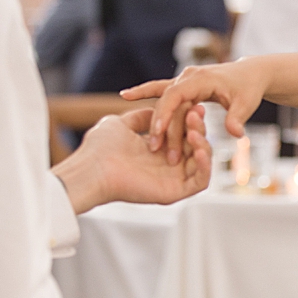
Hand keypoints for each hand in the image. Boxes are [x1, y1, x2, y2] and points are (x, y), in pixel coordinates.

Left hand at [52, 106, 210, 213]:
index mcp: (157, 150)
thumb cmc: (99, 147)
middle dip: (199, 127)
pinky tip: (198, 150)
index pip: (183, 133)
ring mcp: (173, 179)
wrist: (92, 168)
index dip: (190, 120)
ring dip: (205, 144)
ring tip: (195, 132)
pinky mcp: (175, 192)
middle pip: (196, 146)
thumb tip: (156, 109)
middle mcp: (168, 166)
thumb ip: (140, 117)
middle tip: (196, 114)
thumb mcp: (121, 124)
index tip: (193, 105)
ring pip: (203, 162)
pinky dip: (205, 165)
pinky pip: (201, 181)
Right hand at [121, 58, 269, 162]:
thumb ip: (237, 118)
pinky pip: (161, 90)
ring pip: (162, 98)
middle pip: (167, 100)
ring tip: (143, 138)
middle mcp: (189, 77)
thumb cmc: (248, 89)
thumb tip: (236, 134)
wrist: (250, 73)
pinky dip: (144, 92)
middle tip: (154, 147)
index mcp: (201, 79)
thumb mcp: (246, 104)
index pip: (177, 95)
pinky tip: (125, 95)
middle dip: (160, 124)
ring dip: (153, 117)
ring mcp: (184, 79)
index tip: (157, 132)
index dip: (166, 113)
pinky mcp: (183, 85)